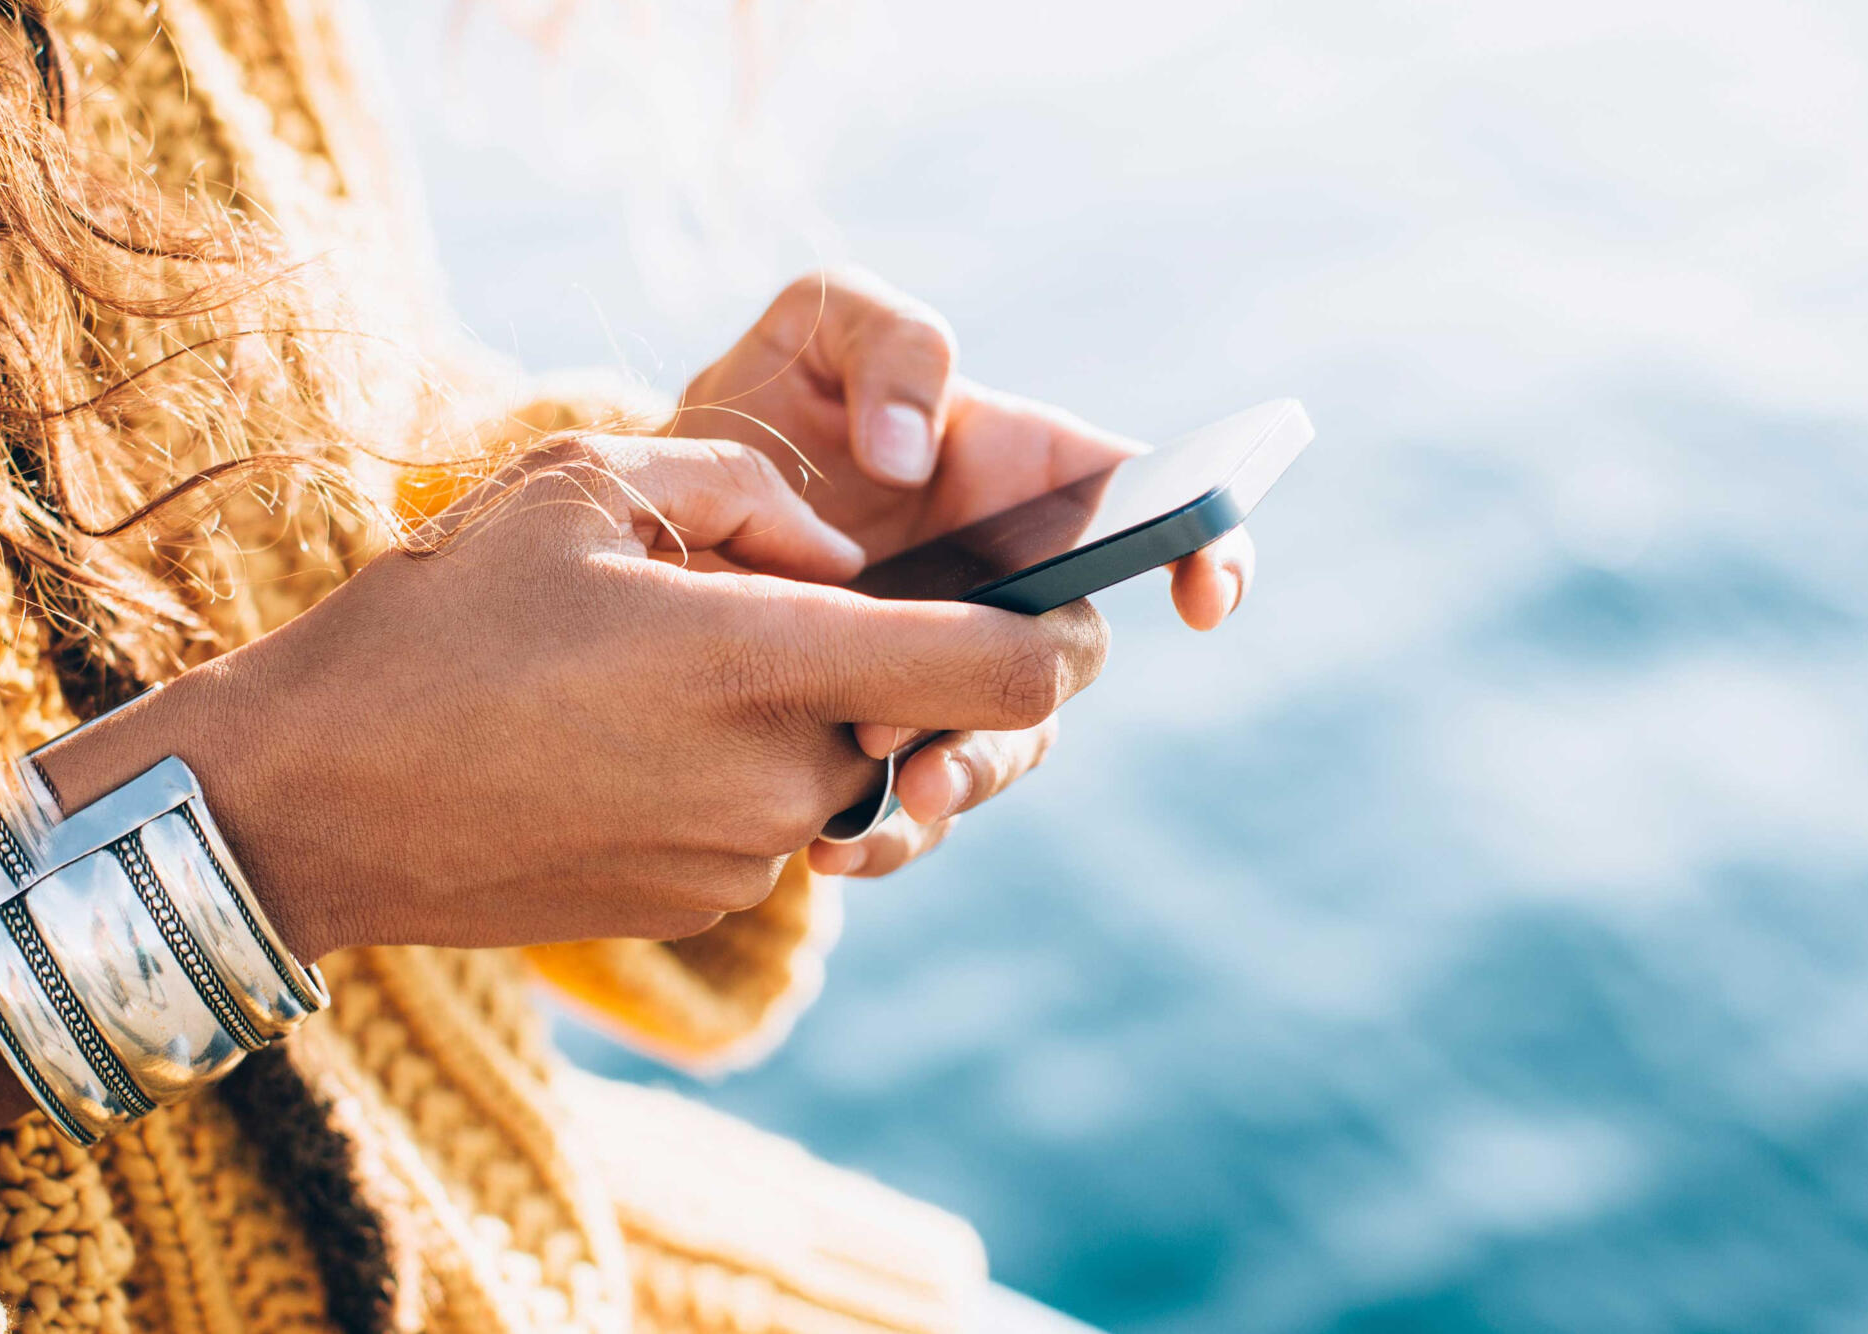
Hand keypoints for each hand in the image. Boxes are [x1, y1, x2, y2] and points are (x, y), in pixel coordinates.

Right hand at [33, 435, 1109, 954]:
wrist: (306, 803)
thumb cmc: (431, 625)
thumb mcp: (582, 485)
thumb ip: (749, 497)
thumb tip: (838, 553)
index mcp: (767, 666)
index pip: (1008, 674)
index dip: (1060, 632)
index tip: (1053, 600)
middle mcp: (779, 783)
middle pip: (924, 721)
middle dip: (888, 661)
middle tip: (775, 603)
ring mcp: (739, 862)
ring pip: (842, 769)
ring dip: (799, 713)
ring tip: (660, 664)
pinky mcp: (694, 906)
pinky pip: (770, 822)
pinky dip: (737, 770)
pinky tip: (620, 732)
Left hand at [672, 268, 1253, 876]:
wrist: (657, 512)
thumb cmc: (767, 402)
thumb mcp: (817, 328)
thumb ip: (890, 343)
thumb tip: (911, 453)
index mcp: (1026, 480)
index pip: (1149, 511)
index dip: (1209, 547)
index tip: (1201, 596)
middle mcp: (1006, 587)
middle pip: (1065, 663)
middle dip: (1023, 700)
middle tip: (939, 718)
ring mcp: (949, 669)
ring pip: (1001, 748)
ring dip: (960, 781)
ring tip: (889, 798)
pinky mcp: (882, 734)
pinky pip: (914, 809)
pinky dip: (884, 836)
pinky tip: (829, 847)